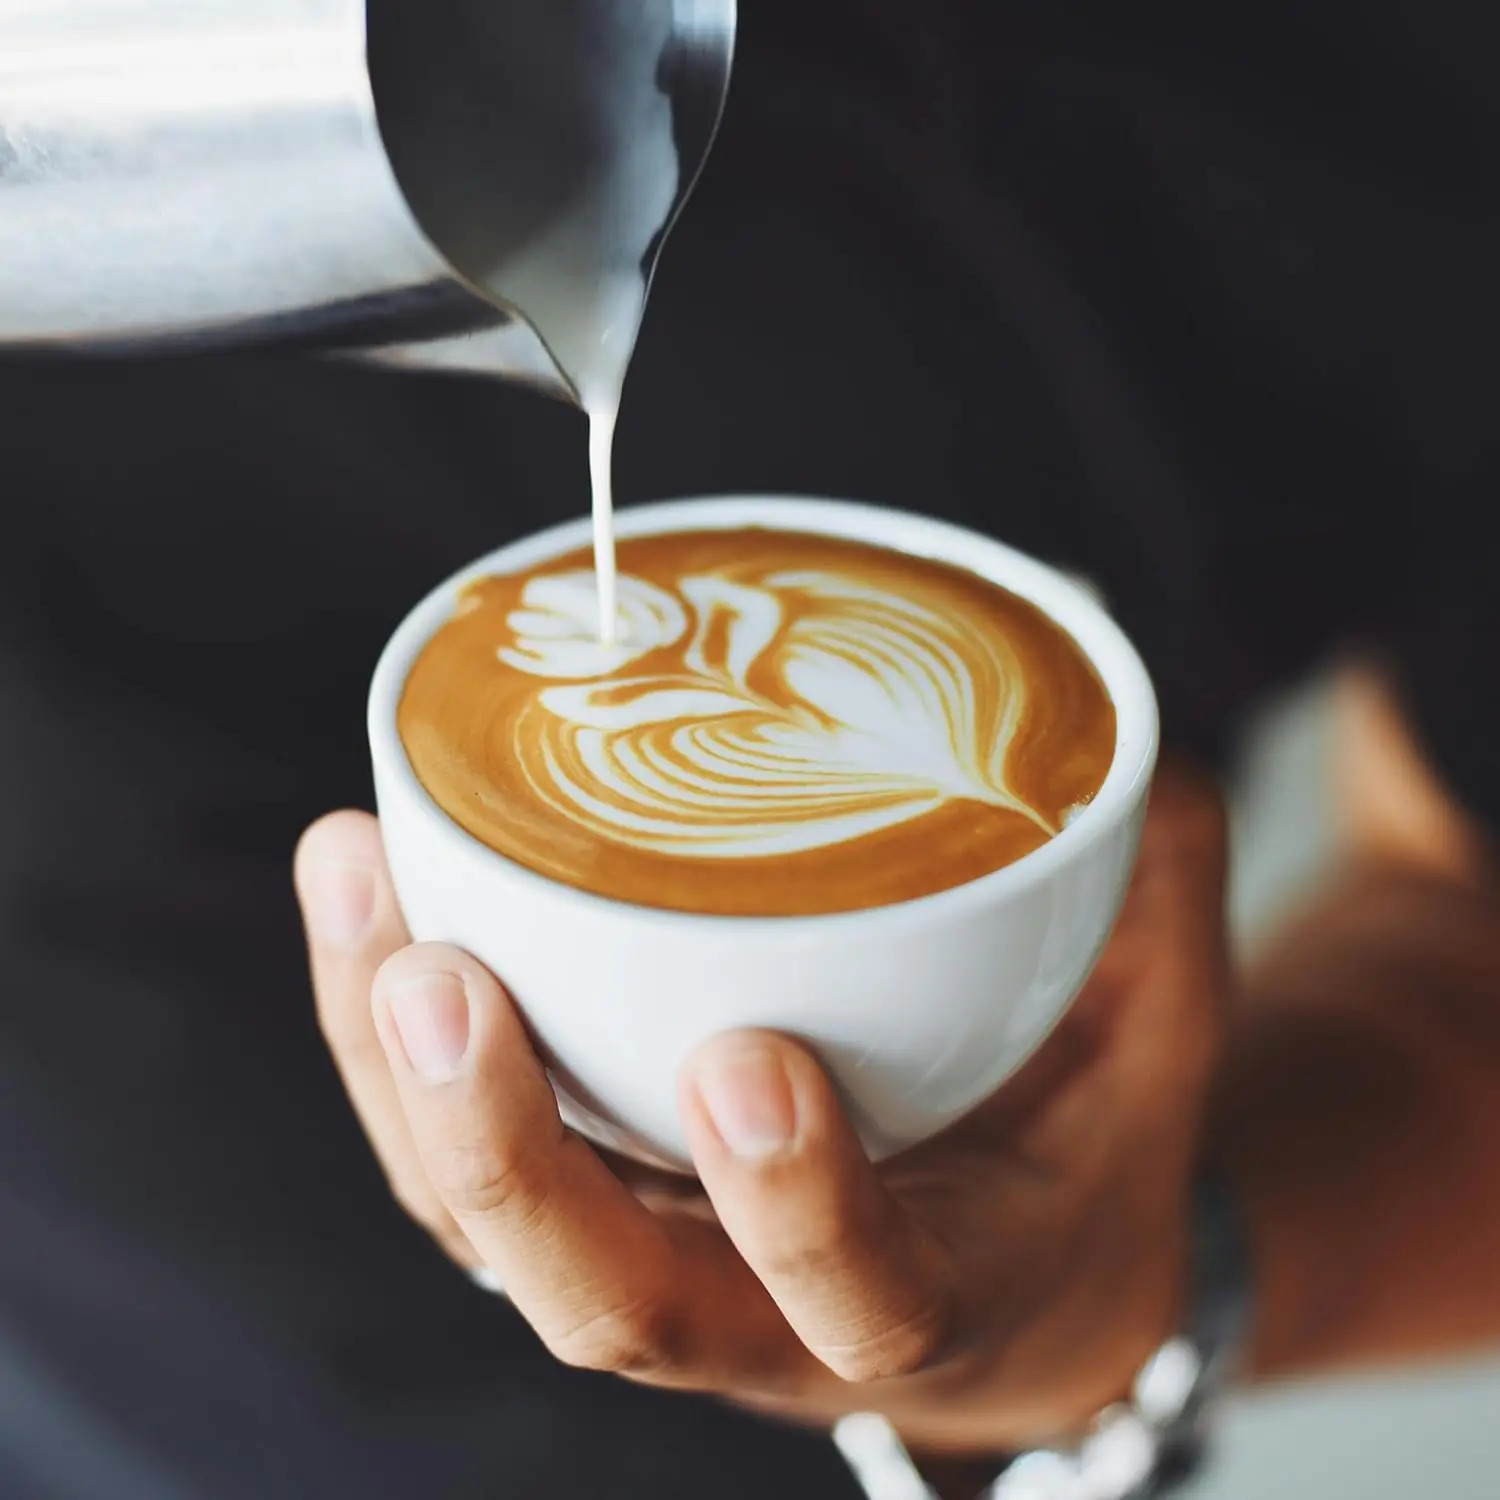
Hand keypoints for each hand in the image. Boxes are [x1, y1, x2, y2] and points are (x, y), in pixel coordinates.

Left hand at [295, 768, 1226, 1453]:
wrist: (1011, 1275)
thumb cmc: (1082, 1153)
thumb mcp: (1160, 1043)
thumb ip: (1152, 893)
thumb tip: (1124, 720)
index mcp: (933, 1301)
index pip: (858, 1301)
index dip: (800, 1209)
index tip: (752, 1061)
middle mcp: (761, 1316)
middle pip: (603, 1300)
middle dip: (505, 1153)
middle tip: (444, 981)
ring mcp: (653, 1259)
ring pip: (484, 1223)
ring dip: (395, 1071)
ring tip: (360, 878)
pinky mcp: (586, 1195)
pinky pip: (454, 1152)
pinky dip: (385, 1033)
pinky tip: (364, 886)